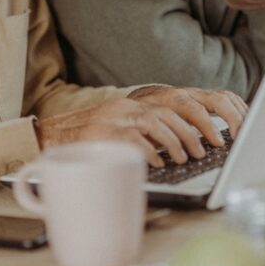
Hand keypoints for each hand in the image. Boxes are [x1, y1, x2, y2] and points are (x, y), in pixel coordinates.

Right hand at [36, 86, 247, 167]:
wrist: (45, 138)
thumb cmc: (85, 143)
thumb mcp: (118, 133)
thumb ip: (145, 136)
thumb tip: (180, 152)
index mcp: (134, 105)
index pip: (176, 102)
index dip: (201, 117)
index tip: (218, 133)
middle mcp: (126, 107)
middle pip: (171, 109)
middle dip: (195, 130)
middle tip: (206, 149)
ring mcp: (113, 118)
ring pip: (156, 121)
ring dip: (176, 141)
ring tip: (185, 158)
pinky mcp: (100, 131)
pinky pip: (133, 139)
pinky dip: (150, 152)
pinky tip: (158, 163)